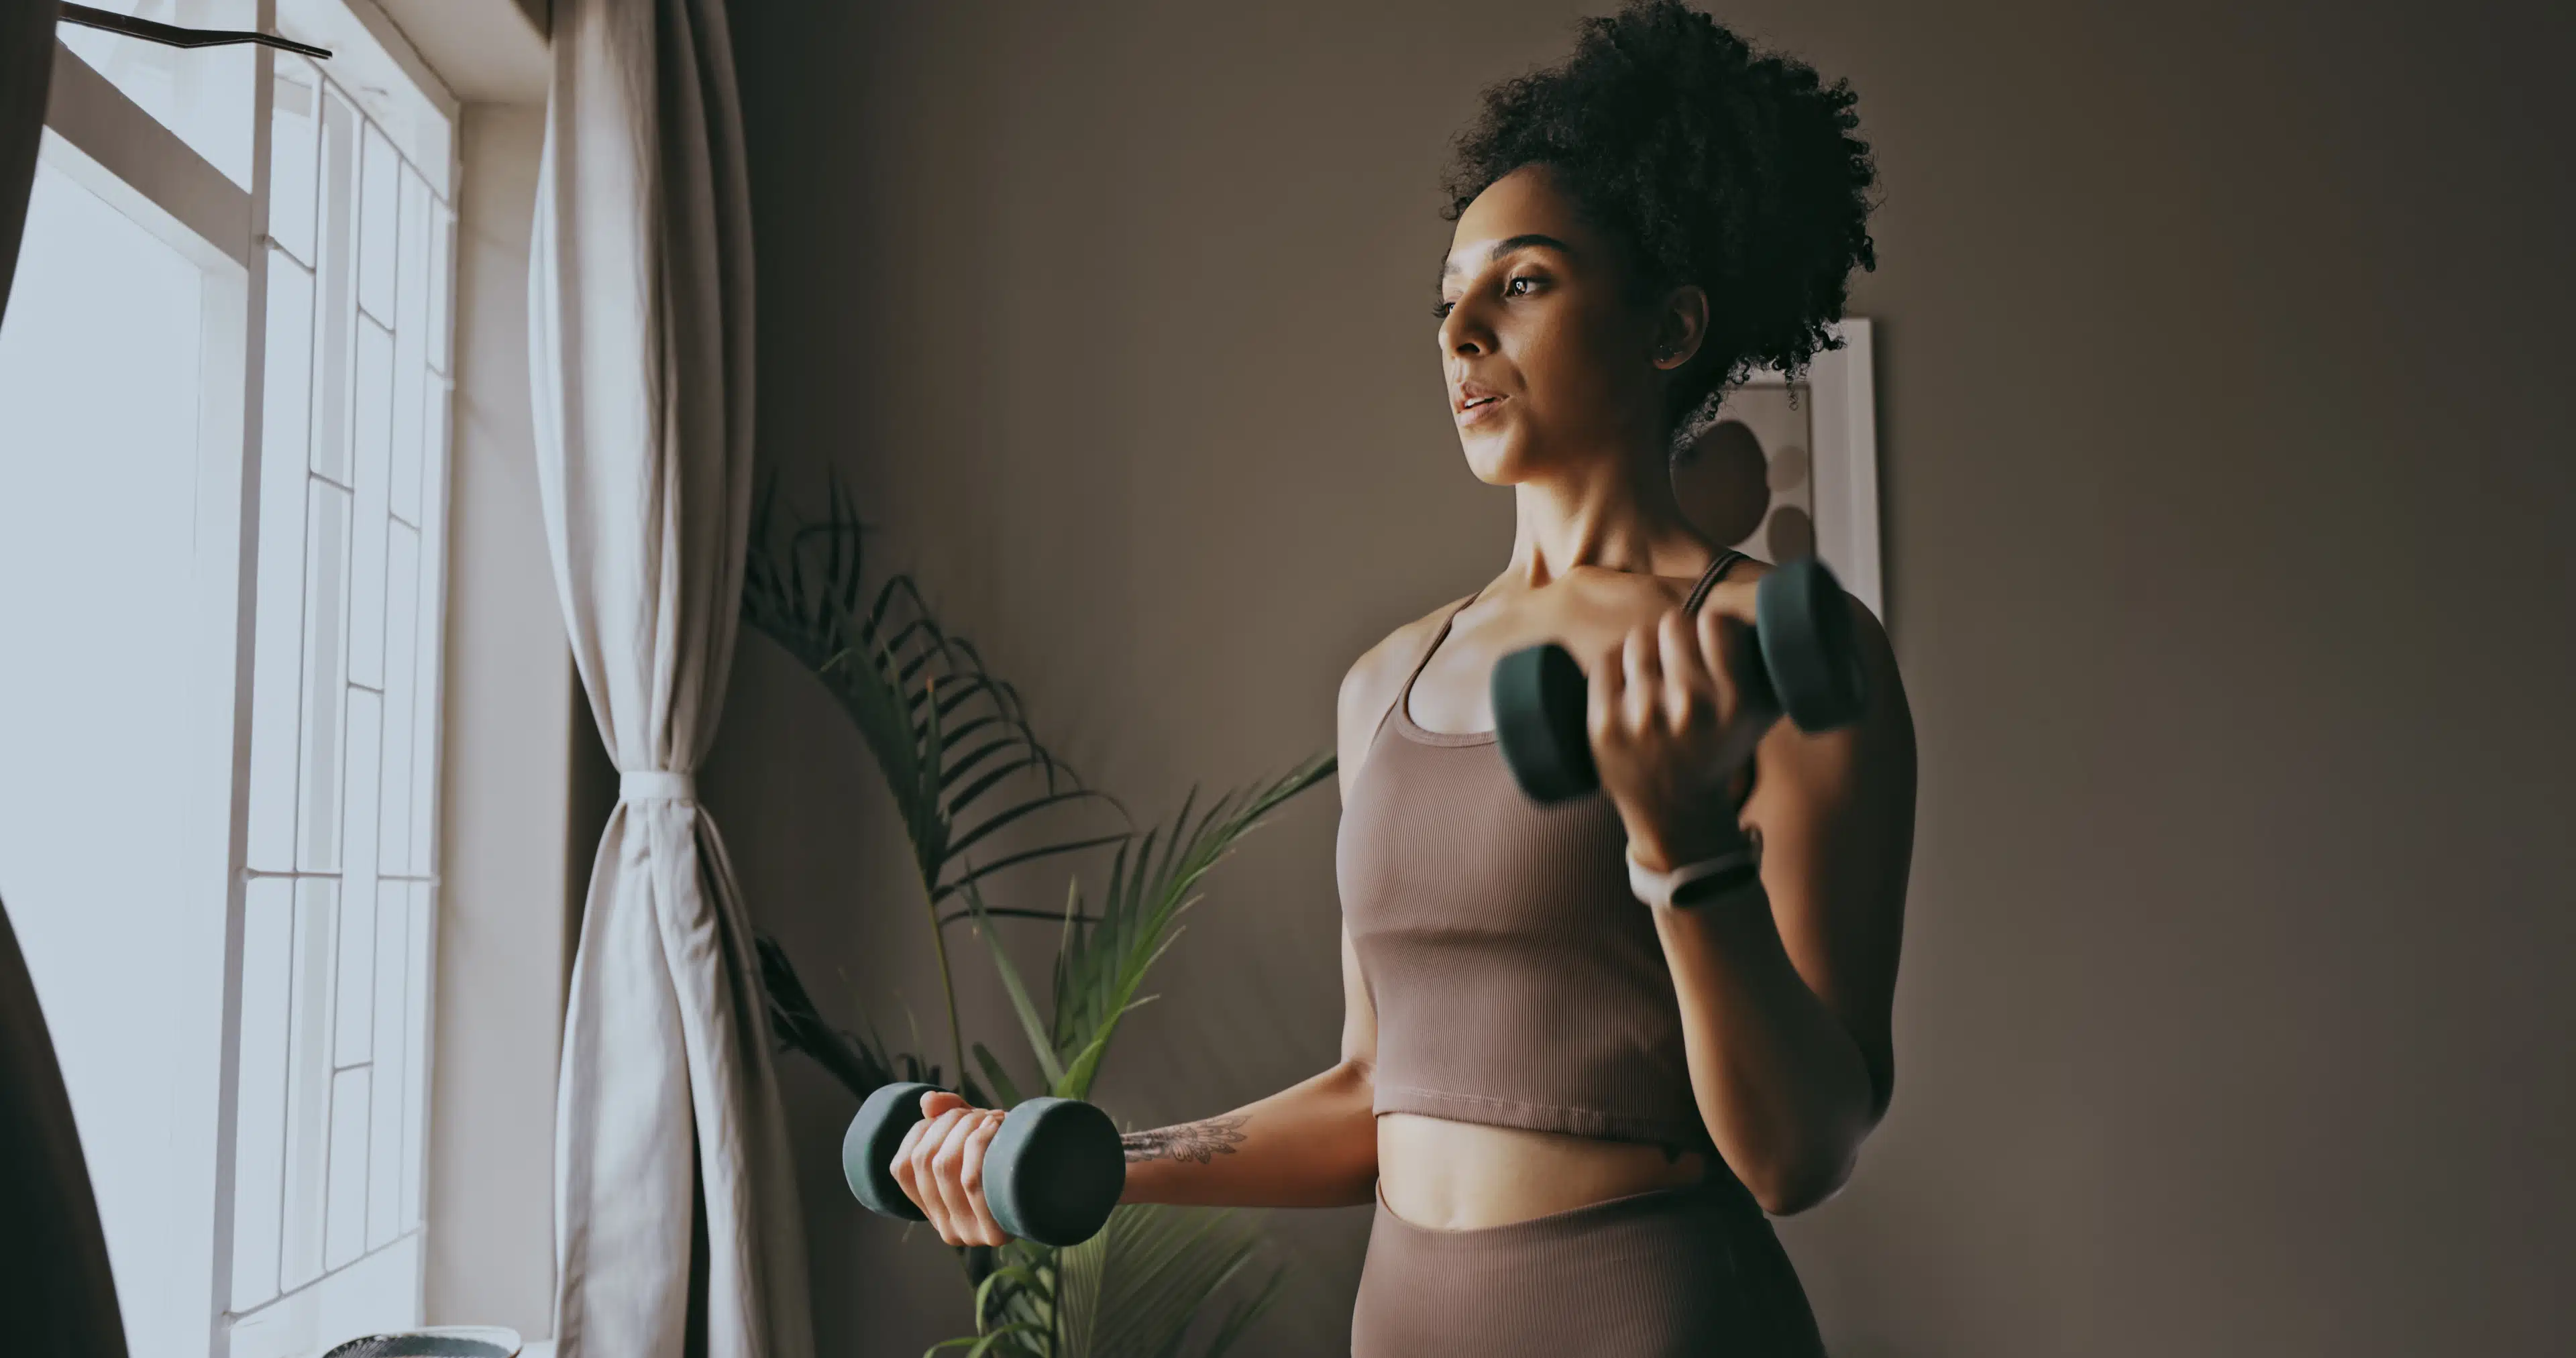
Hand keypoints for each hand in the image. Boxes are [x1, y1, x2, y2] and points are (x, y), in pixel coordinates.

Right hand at [890, 1090, 1011, 1245]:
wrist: (1066, 1182)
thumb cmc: (1014, 1157)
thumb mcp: (975, 1134)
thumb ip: (946, 1115)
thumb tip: (926, 1102)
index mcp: (935, 1211)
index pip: (901, 1168)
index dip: (919, 1131)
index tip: (947, 1115)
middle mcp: (948, 1230)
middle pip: (926, 1161)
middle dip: (951, 1122)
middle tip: (980, 1114)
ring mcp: (971, 1234)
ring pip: (947, 1167)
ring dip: (968, 1128)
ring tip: (993, 1119)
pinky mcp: (996, 1232)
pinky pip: (972, 1181)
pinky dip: (979, 1143)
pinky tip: (996, 1126)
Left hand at [1587, 602, 1767, 871]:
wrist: (1676, 810)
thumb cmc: (1719, 749)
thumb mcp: (1761, 713)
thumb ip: (1771, 665)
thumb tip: (1771, 613)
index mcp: (1734, 703)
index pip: (1715, 622)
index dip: (1709, 626)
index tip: (1708, 640)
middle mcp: (1690, 709)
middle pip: (1672, 624)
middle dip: (1674, 636)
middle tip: (1676, 657)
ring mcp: (1644, 718)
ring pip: (1637, 639)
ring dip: (1645, 649)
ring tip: (1653, 674)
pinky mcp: (1605, 726)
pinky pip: (1605, 661)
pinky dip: (1615, 667)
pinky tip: (1627, 686)